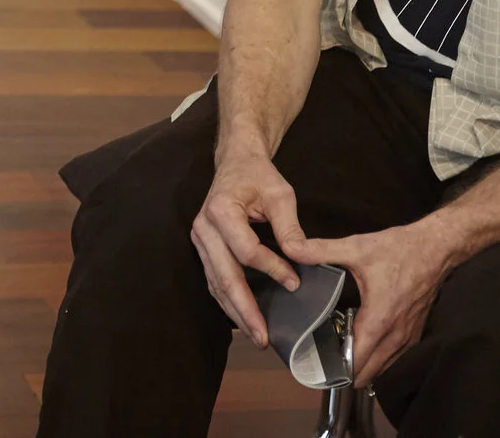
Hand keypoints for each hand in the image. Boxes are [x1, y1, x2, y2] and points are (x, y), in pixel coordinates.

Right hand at [190, 147, 310, 347]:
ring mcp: (200, 240)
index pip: (246, 251)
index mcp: (220, 211)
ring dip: (235, 312)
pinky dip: (229, 301)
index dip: (272, 269)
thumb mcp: (280, 194)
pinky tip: (243, 318)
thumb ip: (289, 227)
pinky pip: (214, 280)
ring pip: (216, 283)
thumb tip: (299, 257)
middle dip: (245, 309)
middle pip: (224, 276)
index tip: (296, 282)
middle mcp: (204, 228)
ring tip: (255, 335)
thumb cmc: (258, 176)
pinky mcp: (204, 249)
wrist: (236, 163)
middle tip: (263, 336)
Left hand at [297, 221, 451, 380]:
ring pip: (384, 365)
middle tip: (323, 365)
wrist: (436, 248)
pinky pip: (395, 355)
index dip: (336, 368)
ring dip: (365, 366)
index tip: (316, 369)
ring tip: (338, 358)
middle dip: (347, 373)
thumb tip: (290, 248)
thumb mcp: (356, 247)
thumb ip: (320, 250)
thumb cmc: (398, 250)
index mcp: (378, 320)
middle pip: (370, 371)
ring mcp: (408, 336)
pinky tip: (363, 346)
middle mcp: (396, 335)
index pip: (357, 360)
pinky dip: (379, 357)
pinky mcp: (415, 331)